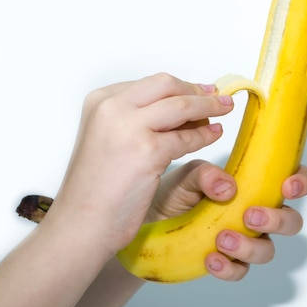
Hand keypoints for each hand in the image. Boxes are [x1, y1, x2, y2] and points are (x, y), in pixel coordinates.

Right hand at [48, 73, 233, 253]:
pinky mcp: (146, 150)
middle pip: (168, 86)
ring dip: (210, 106)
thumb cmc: (96, 188)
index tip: (201, 90)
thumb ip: (137, 118)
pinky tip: (214, 134)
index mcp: (100, 100)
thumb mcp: (109, 139)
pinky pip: (187, 137)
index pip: (151, 83)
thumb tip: (181, 103)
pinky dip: (205, 135)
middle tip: (219, 98)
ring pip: (182, 106)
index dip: (182, 86)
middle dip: (198, 91)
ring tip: (225, 110)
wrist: (81, 223)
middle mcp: (111, 107)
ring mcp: (128, 127)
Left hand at [147, 160, 306, 280]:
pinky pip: (241, 271)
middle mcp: (256, 212)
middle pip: (292, 221)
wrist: (149, 222)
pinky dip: (229, 268)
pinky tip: (211, 259)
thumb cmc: (175, 192)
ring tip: (222, 239)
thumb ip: (207, 174)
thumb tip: (227, 188)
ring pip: (268, 250)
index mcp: (255, 184)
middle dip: (277, 220)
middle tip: (250, 215)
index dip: (302, 182)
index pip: (293, 179)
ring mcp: (245, 239)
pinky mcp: (228, 261)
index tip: (287, 186)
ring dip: (249, 246)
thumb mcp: (187, 174)